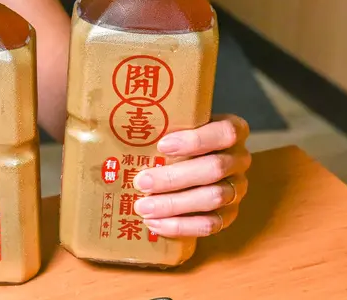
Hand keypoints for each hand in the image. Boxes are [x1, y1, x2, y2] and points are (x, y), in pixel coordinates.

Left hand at [132, 114, 250, 237]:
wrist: (190, 164)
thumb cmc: (177, 140)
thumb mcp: (173, 124)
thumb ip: (158, 122)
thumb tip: (107, 123)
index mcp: (232, 131)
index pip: (225, 132)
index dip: (195, 140)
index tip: (162, 146)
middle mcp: (239, 159)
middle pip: (215, 168)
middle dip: (174, 177)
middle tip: (142, 182)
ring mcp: (236, 189)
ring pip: (212, 198)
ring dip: (174, 204)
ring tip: (142, 206)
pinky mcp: (227, 215)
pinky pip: (210, 224)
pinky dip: (180, 225)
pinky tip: (155, 223)